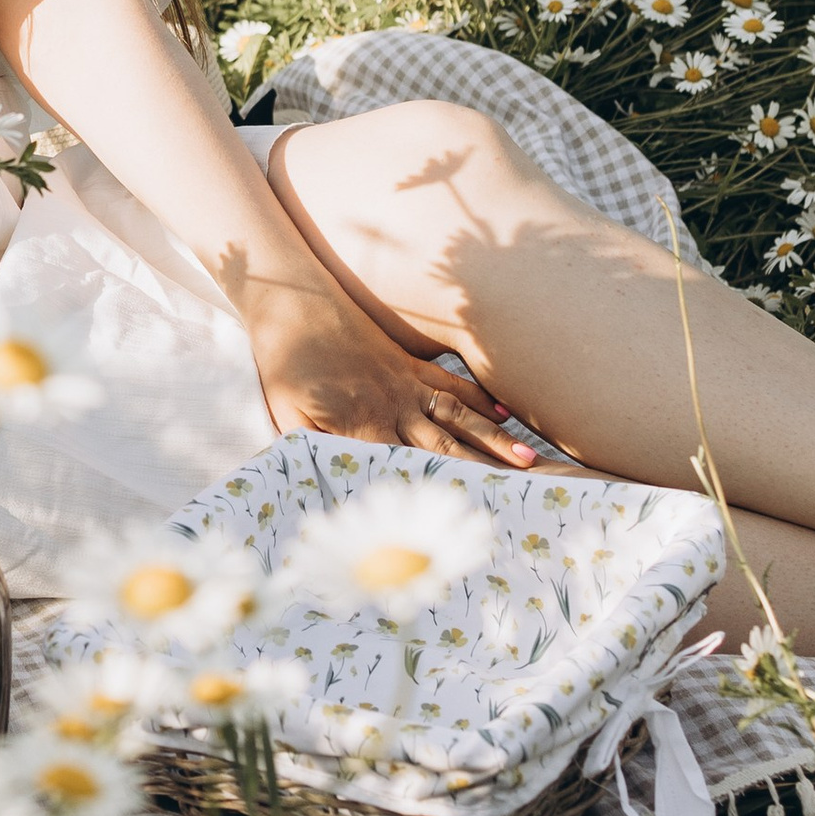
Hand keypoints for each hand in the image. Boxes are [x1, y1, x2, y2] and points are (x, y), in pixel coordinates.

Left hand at [249, 283, 542, 469]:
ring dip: (494, 438)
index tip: (471, 511)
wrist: (294, 304)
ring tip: (528, 458)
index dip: (441, 489)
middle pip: (448, 446)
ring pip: (459, 416)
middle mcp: (395, 408)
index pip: (410, 468)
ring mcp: (406, 383)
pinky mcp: (408, 363)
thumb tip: (329, 483)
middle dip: (486, 470)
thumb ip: (312, 452)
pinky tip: (504, 411)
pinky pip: (450, 382)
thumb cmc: (286, 366)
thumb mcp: (288, 416)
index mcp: (365, 427)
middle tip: (525, 491)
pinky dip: (478, 398)